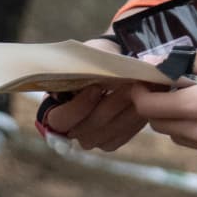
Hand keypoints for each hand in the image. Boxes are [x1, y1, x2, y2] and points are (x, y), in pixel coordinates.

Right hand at [40, 35, 148, 150]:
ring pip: (106, 134)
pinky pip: (121, 138)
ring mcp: (89, 137)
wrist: (116, 64)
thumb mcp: (89, 55)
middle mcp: (68, 127)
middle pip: (87, 130)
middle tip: (129, 87)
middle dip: (110, 107)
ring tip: (139, 92)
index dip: (78, 107)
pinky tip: (142, 104)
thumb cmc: (98, 57)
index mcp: (54, 105)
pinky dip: (133, 122)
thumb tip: (92, 75)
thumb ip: (85, 66)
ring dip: (125, 113)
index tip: (96, 87)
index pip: (59, 120)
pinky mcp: (109, 142)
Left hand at [133, 47, 196, 160]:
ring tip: (192, 97)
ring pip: (178, 137)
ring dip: (176, 119)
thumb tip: (157, 63)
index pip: (148, 109)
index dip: (140, 94)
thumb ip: (184, 62)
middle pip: (159, 125)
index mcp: (196, 106)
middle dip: (156, 106)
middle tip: (167, 86)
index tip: (143, 81)